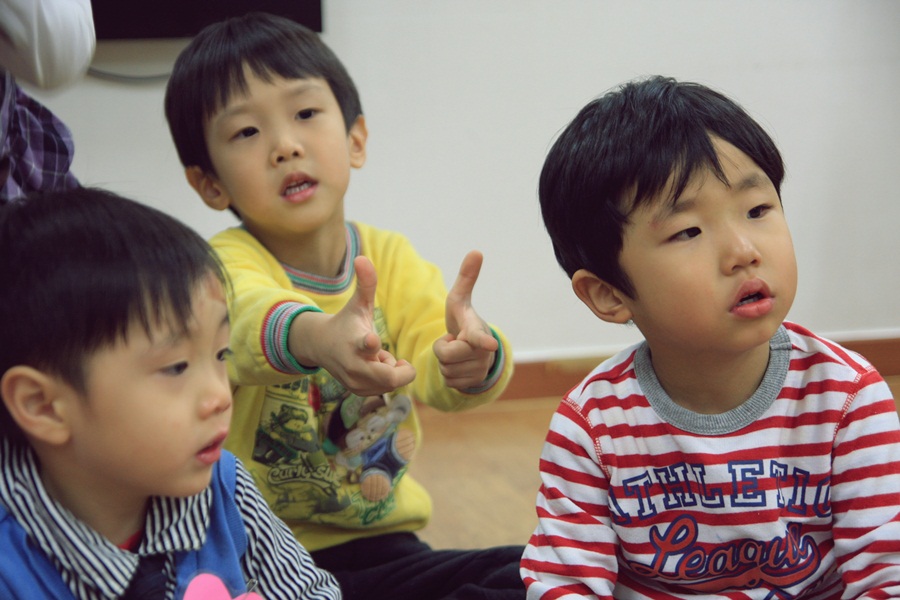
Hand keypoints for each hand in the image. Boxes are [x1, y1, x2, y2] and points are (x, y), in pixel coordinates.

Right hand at [290, 256, 415, 395]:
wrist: (320, 346)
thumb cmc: (346, 322)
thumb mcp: (358, 303)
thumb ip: (366, 283)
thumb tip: (363, 257)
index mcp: (355, 341)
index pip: (364, 345)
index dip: (371, 344)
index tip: (373, 340)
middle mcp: (354, 364)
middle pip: (389, 378)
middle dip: (401, 369)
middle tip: (394, 357)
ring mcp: (355, 381)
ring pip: (390, 384)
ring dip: (390, 371)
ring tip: (377, 359)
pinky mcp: (357, 391)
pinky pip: (384, 389)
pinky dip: (384, 380)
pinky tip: (373, 367)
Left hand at [433, 250, 498, 389]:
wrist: (472, 349)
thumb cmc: (462, 320)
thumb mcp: (459, 300)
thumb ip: (467, 278)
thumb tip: (476, 250)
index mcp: (477, 331)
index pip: (478, 336)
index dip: (482, 340)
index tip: (489, 344)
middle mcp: (482, 353)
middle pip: (444, 355)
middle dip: (442, 348)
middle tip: (452, 340)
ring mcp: (478, 370)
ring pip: (445, 369)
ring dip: (444, 361)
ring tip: (456, 352)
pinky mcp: (471, 383)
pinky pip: (447, 381)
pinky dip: (447, 373)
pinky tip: (457, 365)